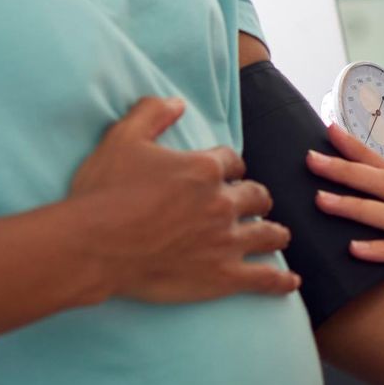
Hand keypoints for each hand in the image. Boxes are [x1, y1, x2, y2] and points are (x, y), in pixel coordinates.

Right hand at [66, 96, 299, 303]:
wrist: (92, 246)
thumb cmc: (103, 193)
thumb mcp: (122, 138)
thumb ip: (152, 113)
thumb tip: (177, 102)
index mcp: (204, 169)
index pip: (233, 162)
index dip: (231, 167)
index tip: (228, 174)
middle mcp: (222, 203)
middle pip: (257, 197)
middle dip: (255, 199)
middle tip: (252, 205)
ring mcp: (226, 241)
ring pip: (268, 234)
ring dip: (274, 232)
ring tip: (277, 235)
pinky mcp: (222, 276)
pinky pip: (264, 278)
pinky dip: (280, 280)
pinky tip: (291, 281)